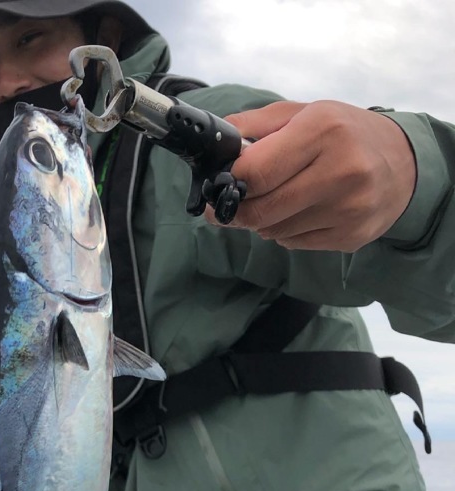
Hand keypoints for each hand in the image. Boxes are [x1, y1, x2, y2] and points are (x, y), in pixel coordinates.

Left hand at [205, 100, 416, 251]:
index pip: (255, 173)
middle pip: (261, 210)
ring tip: (280, 199)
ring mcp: (349, 208)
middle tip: (231, 204)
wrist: (406, 164)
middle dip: (238, 209)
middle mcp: (341, 170)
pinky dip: (286, 231)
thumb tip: (217, 143)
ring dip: (264, 221)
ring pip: (273, 231)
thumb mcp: (303, 114)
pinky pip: (293, 243)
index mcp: (323, 131)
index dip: (229, 183)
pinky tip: (302, 212)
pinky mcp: (350, 236)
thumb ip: (255, 126)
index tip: (219, 184)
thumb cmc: (345, 134)